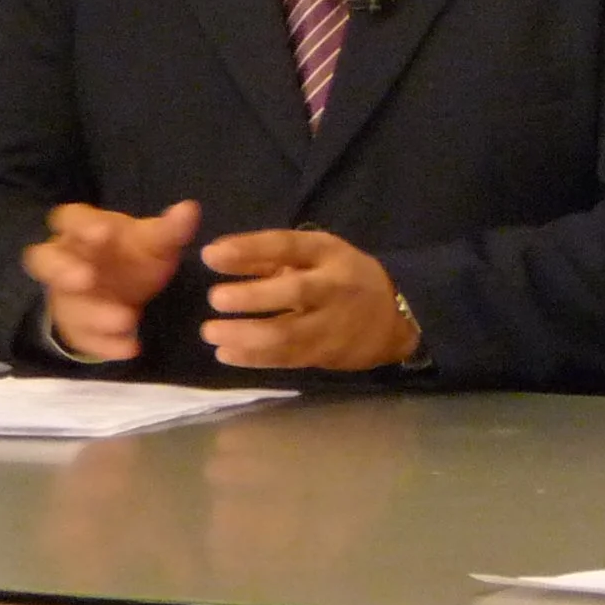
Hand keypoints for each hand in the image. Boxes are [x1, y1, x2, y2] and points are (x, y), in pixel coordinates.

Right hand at [23, 200, 200, 361]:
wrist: (125, 288)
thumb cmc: (133, 253)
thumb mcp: (154, 241)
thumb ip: (169, 229)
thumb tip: (190, 208)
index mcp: (81, 230)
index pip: (69, 219)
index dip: (81, 225)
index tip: (103, 232)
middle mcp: (65, 261)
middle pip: (44, 260)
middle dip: (62, 270)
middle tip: (85, 279)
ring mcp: (65, 296)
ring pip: (66, 304)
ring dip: (93, 314)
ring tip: (126, 320)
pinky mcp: (75, 326)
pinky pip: (82, 337)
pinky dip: (105, 344)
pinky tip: (131, 348)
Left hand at [198, 229, 418, 371]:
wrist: (394, 319)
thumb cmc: (343, 278)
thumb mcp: (316, 255)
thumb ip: (269, 257)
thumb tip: (216, 255)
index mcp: (329, 254)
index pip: (289, 246)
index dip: (250, 249)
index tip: (210, 254)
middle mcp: (334, 287)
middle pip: (295, 292)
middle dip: (252, 296)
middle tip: (215, 298)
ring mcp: (332, 324)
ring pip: (288, 333)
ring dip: (245, 335)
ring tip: (211, 333)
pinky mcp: (325, 354)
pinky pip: (286, 359)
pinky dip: (253, 358)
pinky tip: (226, 353)